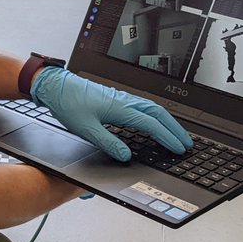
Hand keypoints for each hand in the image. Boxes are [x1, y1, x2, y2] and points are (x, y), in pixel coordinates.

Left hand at [31, 66, 192, 161]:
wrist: (56, 87)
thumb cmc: (68, 104)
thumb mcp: (86, 128)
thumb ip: (108, 143)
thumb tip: (126, 155)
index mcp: (120, 108)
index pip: (151, 125)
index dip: (166, 138)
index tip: (177, 149)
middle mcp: (125, 101)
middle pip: (159, 114)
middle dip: (175, 129)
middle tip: (186, 142)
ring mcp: (121, 98)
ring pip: (152, 108)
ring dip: (167, 120)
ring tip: (176, 133)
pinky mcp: (116, 98)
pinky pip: (143, 106)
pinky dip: (155, 115)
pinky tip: (153, 121)